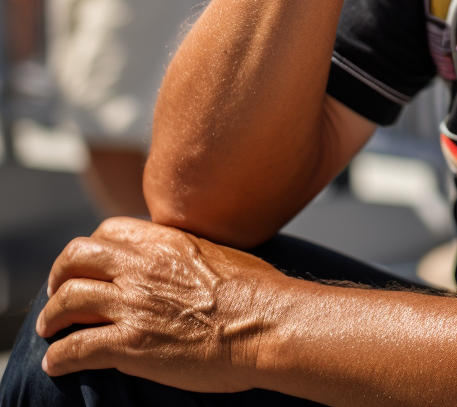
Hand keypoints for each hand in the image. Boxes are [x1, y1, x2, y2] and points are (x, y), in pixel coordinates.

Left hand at [37, 217, 287, 391]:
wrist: (267, 323)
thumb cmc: (258, 292)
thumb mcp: (220, 253)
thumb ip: (189, 254)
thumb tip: (185, 262)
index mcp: (166, 241)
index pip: (108, 231)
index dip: (92, 249)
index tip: (91, 265)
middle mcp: (142, 267)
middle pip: (76, 258)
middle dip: (59, 276)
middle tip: (57, 293)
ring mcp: (133, 305)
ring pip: (66, 301)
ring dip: (51, 318)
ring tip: (50, 330)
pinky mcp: (130, 345)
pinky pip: (74, 349)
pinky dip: (58, 358)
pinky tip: (57, 365)